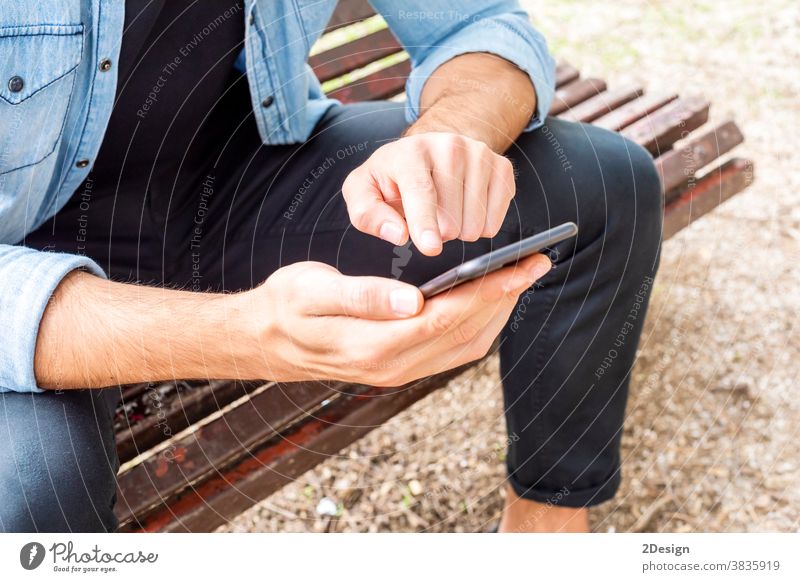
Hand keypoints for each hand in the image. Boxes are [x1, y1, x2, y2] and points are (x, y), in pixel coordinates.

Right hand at [236, 254, 549, 386]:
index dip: (489, 290)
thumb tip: (413, 301)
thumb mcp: (313, 293)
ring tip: (520, 278)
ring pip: (464, 345)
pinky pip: (451, 351)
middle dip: (505, 297)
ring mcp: (398, 372)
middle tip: (536, 263)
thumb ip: (363, 298)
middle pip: (465, 332)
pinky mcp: (400, 367)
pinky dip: (478, 326)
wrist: (267, 341)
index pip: (446, 316)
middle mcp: (393, 367)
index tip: (522, 265)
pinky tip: (486, 302)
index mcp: (375, 346)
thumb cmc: (287, 307)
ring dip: (497, 313)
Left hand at [342, 132, 515, 255]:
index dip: (425, 222)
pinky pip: (496, 217)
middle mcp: (448, 146)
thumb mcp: (363, 192)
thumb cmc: (392, 178)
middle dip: (437, 231)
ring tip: (445, 214)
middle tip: (428, 218)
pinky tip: (466, 212)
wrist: (427, 152)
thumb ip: (368, 214)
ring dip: (459, 230)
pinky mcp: (501, 167)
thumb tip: (397, 234)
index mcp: (410, 151)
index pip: (421, 190)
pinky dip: (481, 225)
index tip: (431, 248)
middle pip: (451, 214)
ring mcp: (479, 154)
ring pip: (475, 220)